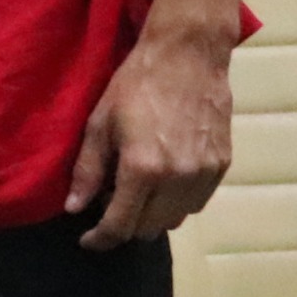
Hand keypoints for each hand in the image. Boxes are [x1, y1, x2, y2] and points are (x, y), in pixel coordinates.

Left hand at [67, 22, 234, 249]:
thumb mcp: (100, 123)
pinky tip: (164, 180)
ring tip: (137, 190)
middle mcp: (178, 179)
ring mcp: (204, 174)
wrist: (188, 56)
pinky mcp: (222, 165)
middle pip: (149, 229)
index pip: (120, 225)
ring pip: (175, 220)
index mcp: (143, 169)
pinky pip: (197, 202)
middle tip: (110, 203)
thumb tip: (74, 208)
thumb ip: (88, 170)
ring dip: (152, 215)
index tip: (89, 240)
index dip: (101, 239)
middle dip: (125, 225)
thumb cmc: (136, 84)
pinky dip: (177, 202)